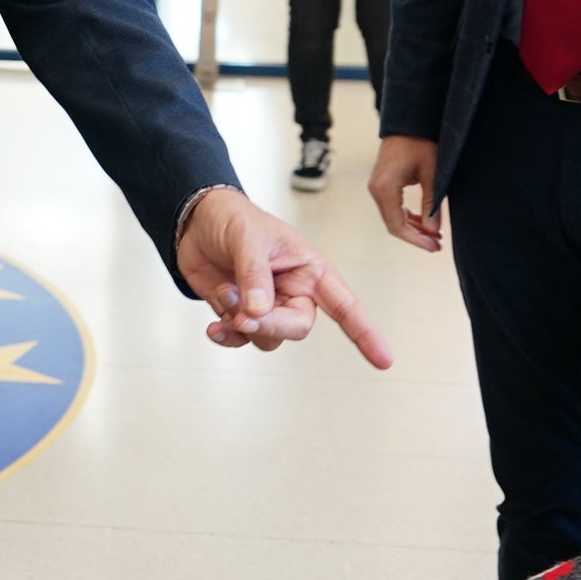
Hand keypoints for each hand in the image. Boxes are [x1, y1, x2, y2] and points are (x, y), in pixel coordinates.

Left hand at [175, 189, 392, 366]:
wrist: (196, 221)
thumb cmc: (234, 219)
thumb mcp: (248, 239)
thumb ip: (255, 276)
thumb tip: (258, 312)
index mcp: (310, 269)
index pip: (345, 305)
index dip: (365, 333)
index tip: (384, 360)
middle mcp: (294, 292)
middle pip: (298, 328)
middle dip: (270, 325)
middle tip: (243, 313)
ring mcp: (268, 306)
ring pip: (267, 337)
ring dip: (241, 323)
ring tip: (225, 292)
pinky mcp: (242, 314)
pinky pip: (242, 339)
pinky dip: (227, 337)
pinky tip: (214, 327)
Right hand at [366, 135, 442, 252]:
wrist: (408, 120)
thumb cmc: (421, 142)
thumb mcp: (432, 172)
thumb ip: (432, 203)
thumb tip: (433, 231)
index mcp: (385, 188)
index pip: (397, 225)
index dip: (416, 240)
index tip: (434, 247)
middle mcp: (376, 190)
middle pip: (393, 225)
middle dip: (416, 237)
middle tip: (437, 245)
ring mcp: (377, 187)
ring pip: (393, 218)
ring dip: (413, 228)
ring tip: (434, 235)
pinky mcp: (382, 184)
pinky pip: (392, 208)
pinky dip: (407, 217)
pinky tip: (424, 221)